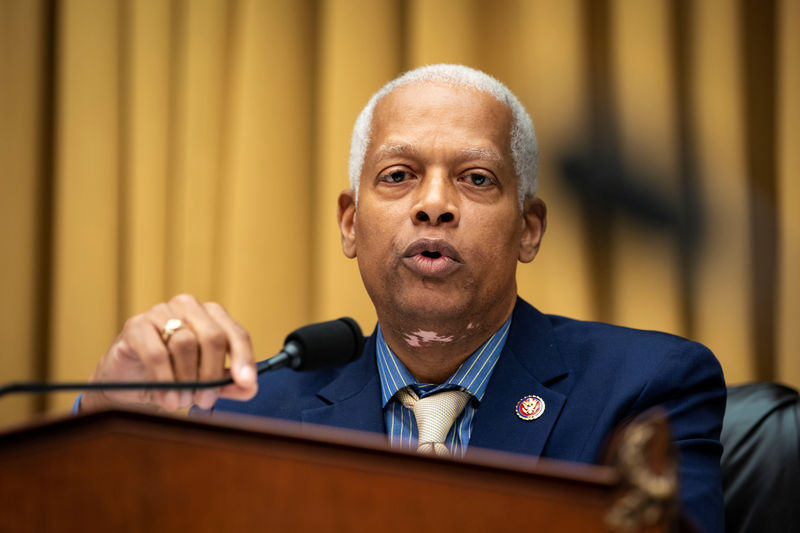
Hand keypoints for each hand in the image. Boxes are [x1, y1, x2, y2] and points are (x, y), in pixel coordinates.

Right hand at [80, 294, 256, 411]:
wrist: (127, 381)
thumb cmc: (170, 375)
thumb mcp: (203, 381)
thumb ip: (227, 383)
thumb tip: (250, 388)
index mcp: (212, 316)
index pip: (236, 333)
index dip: (245, 359)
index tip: (248, 383)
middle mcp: (189, 307)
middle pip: (213, 336)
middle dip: (212, 373)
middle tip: (206, 400)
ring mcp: (161, 312)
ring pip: (186, 343)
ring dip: (187, 379)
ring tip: (182, 401)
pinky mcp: (136, 325)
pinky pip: (156, 352)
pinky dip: (165, 379)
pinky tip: (167, 398)